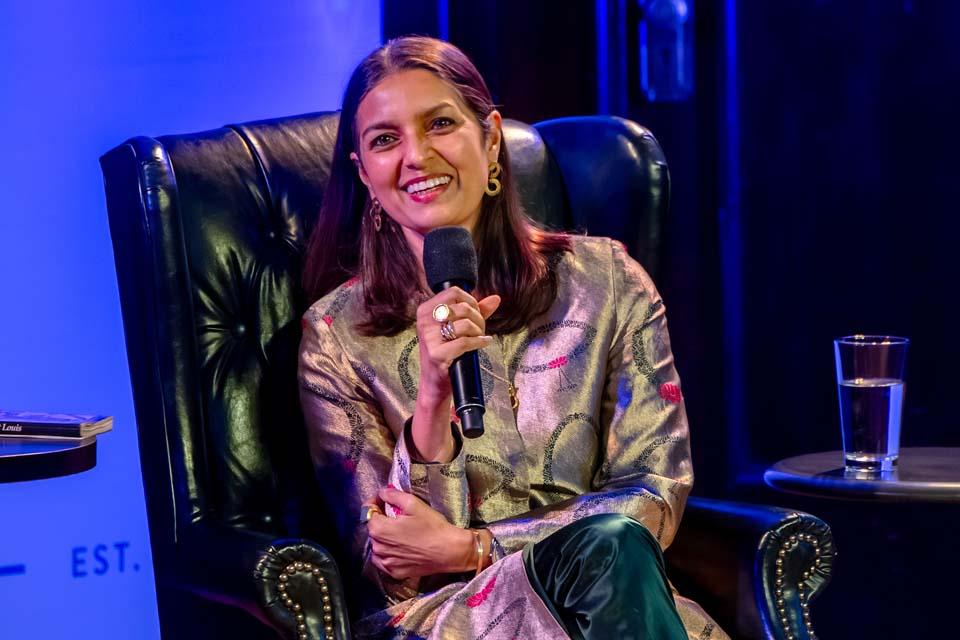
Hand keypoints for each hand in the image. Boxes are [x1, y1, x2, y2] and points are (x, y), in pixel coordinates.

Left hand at [367, 487, 474, 579]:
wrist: (449, 551)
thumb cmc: (432, 526)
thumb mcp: (413, 504)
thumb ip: (393, 496)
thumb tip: (382, 492)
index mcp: (379, 529)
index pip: (367, 511)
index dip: (374, 502)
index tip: (383, 499)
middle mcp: (378, 548)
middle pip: (373, 528)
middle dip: (381, 519)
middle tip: (396, 514)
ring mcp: (386, 562)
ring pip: (378, 545)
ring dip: (384, 537)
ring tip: (399, 531)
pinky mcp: (394, 572)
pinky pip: (384, 560)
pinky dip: (388, 553)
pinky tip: (400, 547)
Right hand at [409, 288, 499, 460]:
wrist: (435, 383)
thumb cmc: (447, 352)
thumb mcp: (458, 328)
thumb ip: (476, 311)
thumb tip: (495, 298)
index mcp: (425, 310)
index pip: (454, 292)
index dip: (471, 301)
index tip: (476, 314)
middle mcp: (424, 322)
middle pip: (462, 307)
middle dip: (478, 318)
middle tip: (479, 330)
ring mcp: (429, 338)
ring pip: (465, 323)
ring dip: (478, 331)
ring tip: (478, 338)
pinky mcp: (437, 354)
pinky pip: (465, 342)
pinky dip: (479, 342)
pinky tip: (482, 343)